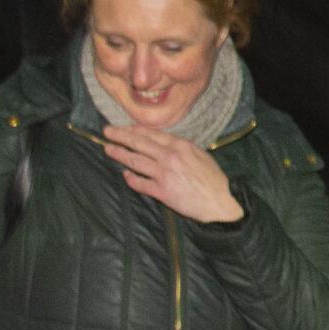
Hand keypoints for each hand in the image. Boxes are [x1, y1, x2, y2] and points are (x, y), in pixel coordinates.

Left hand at [102, 127, 242, 223]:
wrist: (220, 201)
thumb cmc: (214, 179)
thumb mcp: (200, 155)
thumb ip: (182, 148)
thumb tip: (165, 143)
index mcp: (180, 145)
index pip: (152, 134)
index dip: (135, 130)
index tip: (124, 128)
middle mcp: (170, 156)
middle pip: (139, 143)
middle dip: (121, 136)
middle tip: (107, 131)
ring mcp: (164, 173)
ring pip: (135, 161)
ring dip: (119, 154)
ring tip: (108, 149)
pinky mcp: (162, 191)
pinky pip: (140, 183)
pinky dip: (130, 179)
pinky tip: (125, 175)